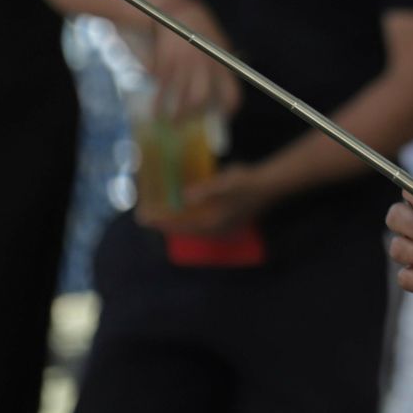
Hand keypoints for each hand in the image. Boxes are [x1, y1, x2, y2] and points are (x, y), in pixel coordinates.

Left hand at [141, 164, 272, 236]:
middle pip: (183, 229)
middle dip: (165, 223)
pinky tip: (183, 213)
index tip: (143, 218)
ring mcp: (221, 228)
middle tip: (146, 217)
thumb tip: (184, 196)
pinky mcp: (225, 222)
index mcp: (212, 223)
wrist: (269, 186)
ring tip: (160, 216)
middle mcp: (214, 230)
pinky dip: (187, 220)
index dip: (160, 221)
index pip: (180, 224)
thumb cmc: (246, 183)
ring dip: (175, 222)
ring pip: (191, 229)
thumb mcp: (225, 183)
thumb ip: (205, 191)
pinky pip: (199, 225)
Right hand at [152, 0, 241, 121]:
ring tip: (167, 121)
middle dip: (193, 116)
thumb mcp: (216, 42)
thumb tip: (220, 88)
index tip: (222, 117)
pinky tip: (154, 109)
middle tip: (186, 124)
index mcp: (221, 62)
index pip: (231, 93)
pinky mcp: (165, 62)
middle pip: (201, 99)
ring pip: (180, 97)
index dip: (228, 109)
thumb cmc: (196, 26)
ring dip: (173, 114)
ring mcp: (184, 64)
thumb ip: (219, 64)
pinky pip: (162, 87)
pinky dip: (158, 100)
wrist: (174, 8)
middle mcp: (204, 65)